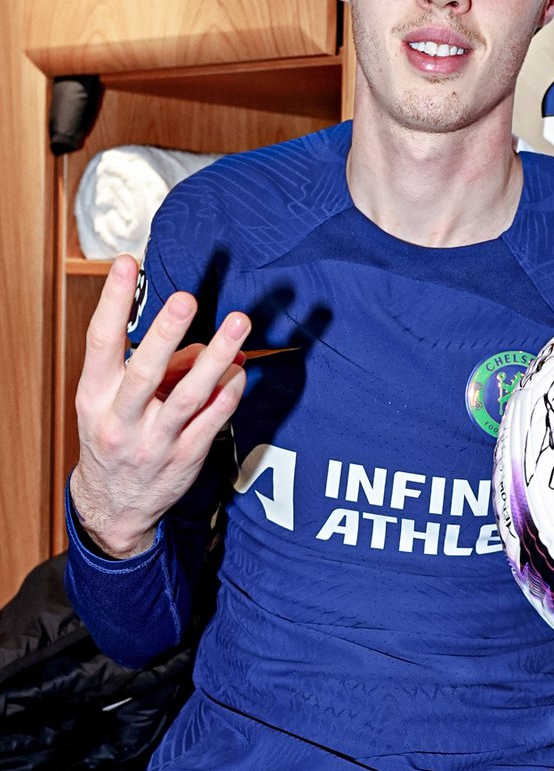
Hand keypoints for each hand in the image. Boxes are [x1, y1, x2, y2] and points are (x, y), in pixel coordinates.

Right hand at [70, 254, 250, 558]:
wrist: (114, 506)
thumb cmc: (115, 434)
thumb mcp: (114, 400)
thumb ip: (153, 366)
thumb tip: (199, 344)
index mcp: (95, 395)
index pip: (101, 342)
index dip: (113, 302)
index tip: (126, 264)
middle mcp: (121, 419)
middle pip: (146, 372)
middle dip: (166, 333)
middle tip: (186, 298)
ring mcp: (153, 442)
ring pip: (189, 397)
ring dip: (217, 357)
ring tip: (239, 323)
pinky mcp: (184, 459)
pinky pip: (212, 422)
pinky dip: (228, 393)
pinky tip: (241, 370)